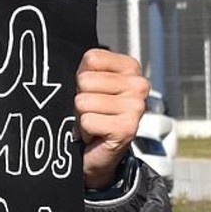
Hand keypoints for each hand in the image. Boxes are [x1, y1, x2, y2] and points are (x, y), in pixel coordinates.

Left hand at [74, 48, 149, 188]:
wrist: (99, 152)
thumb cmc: (94, 114)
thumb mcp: (90, 84)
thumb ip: (86, 69)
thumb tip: (72, 66)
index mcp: (130, 67)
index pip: (92, 58)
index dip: (82, 77)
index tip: (92, 91)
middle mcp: (138, 85)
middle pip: (85, 80)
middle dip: (81, 99)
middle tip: (93, 111)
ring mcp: (135, 107)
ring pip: (83, 101)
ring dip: (82, 116)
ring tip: (95, 122)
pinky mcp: (127, 128)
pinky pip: (87, 121)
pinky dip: (85, 131)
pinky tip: (97, 134)